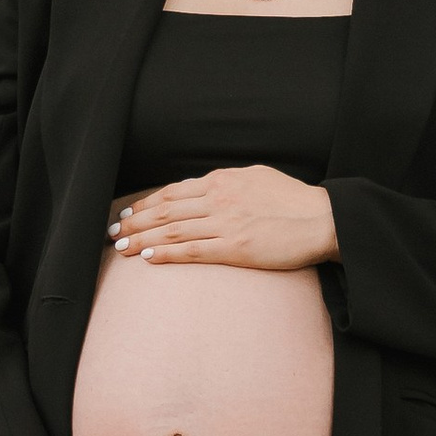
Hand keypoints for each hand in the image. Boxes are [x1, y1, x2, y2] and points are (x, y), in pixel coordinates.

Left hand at [108, 166, 339, 271]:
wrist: (322, 219)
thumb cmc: (294, 200)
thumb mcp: (258, 177)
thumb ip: (229, 182)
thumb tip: (207, 185)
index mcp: (223, 181)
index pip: (173, 192)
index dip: (146, 203)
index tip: (129, 212)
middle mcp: (219, 199)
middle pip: (165, 210)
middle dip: (134, 222)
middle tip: (113, 232)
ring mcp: (225, 224)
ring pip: (172, 230)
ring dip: (142, 239)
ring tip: (121, 248)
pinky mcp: (235, 248)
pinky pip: (192, 251)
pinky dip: (167, 253)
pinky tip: (149, 258)